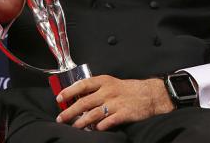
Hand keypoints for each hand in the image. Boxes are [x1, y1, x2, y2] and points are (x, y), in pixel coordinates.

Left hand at [55, 75, 174, 130]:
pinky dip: (99, 127)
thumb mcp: (112, 83)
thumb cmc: (128, 89)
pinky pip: (107, 122)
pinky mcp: (123, 114)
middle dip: (70, 111)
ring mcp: (116, 103)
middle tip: (61, 118)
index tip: (59, 98)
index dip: (69, 91)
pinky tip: (95, 129)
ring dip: (81, 122)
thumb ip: (97, 89)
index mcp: (105, 81)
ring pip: (93, 114)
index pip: (83, 84)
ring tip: (74, 127)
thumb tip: (78, 98)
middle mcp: (108, 91)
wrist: (150, 94)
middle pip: (84, 102)